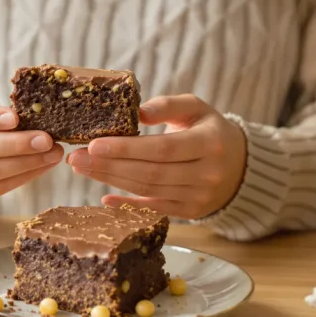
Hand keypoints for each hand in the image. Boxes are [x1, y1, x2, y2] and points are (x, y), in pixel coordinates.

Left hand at [67, 94, 247, 218]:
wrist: (240, 166)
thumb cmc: (209, 130)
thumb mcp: (196, 109)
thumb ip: (168, 105)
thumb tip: (137, 112)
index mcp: (210, 143)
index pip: (162, 148)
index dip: (126, 149)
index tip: (93, 144)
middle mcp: (207, 173)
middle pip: (150, 172)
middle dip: (108, 165)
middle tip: (75, 158)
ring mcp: (199, 196)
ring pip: (148, 190)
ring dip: (110, 180)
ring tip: (82, 168)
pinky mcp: (190, 211)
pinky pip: (153, 207)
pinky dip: (127, 203)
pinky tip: (104, 195)